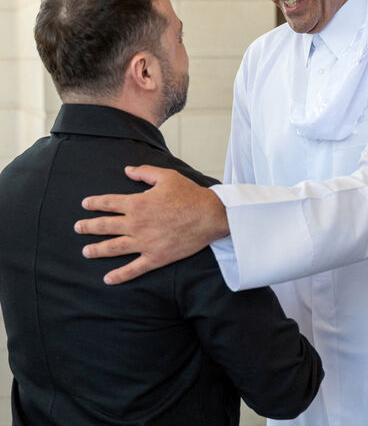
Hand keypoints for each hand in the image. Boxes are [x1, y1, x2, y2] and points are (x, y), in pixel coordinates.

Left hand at [75, 165, 228, 284]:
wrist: (209, 215)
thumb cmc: (190, 195)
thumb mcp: (167, 176)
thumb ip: (145, 173)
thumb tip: (127, 170)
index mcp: (137, 203)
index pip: (108, 203)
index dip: (94, 203)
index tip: (85, 204)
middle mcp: (136, 224)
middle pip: (105, 226)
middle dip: (88, 227)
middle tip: (78, 228)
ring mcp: (144, 242)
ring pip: (113, 248)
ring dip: (96, 250)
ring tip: (86, 251)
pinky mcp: (155, 257)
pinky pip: (133, 269)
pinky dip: (119, 275)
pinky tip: (108, 278)